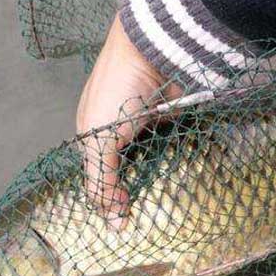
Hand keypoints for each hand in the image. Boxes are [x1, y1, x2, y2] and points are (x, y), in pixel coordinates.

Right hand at [76, 13, 180, 228]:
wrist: (154, 51)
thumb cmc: (119, 92)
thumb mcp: (100, 140)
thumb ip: (103, 182)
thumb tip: (113, 224)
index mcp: (91, 133)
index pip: (98, 175)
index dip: (110, 196)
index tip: (126, 220)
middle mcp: (116, 129)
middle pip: (126, 168)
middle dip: (136, 188)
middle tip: (152, 216)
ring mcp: (143, 123)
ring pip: (151, 158)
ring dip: (159, 175)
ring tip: (171, 201)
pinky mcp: (167, 117)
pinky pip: (173, 144)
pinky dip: (178, 157)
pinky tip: (185, 175)